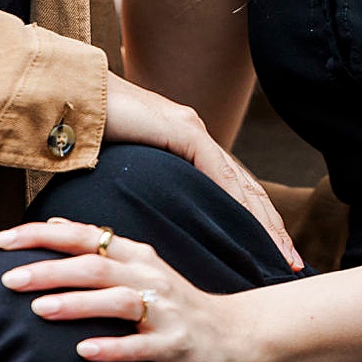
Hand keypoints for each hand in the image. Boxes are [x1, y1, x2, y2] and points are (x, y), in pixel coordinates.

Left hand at [0, 218, 257, 361]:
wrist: (235, 333)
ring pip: (116, 302)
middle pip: (93, 267)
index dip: (41, 236)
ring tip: (40, 309)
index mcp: (135, 255)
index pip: (83, 237)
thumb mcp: (140, 266)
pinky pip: (140, 346)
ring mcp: (162, 310)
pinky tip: (85, 352)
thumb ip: (100, 248)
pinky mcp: (173, 344)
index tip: (1, 240)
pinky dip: (113, 347)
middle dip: (49, 270)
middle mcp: (147, 276)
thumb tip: (55, 225)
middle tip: (7, 278)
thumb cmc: (176, 302)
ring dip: (77, 304)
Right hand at [102, 73, 303, 271]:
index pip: (229, 189)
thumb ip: (140, 189)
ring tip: (280, 255)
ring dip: (264, 222)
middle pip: (245, 189)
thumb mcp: (122, 171)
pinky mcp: (183, 130)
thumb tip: (143, 229)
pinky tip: (252, 228)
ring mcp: (193, 130)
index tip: (268, 254)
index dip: (252, 221)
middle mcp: (196, 135)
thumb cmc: (86, 135)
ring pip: (240, 184)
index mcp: (185, 144)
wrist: (71, 99)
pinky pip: (218, 172)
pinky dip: (238, 203)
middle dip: (270, 228)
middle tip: (290, 263)